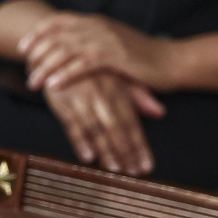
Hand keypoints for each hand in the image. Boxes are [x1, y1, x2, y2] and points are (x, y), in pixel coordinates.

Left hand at [21, 12, 175, 91]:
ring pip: (66, 51)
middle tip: (26, 71)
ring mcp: (106, 40)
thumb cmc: (141, 56)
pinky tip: (54, 85)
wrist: (173, 61)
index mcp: (95, 21)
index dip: (38, 33)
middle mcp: (98, 27)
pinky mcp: (116, 57)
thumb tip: (66, 49)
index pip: (58, 21)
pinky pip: (84, 65)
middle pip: (57, 36)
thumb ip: (91, 42)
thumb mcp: (112, 44)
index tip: (23, 48)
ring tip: (34, 82)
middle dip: (37, 54)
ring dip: (46, 67)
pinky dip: (66, 75)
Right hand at [44, 72, 161, 174]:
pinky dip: (79, 140)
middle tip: (133, 171)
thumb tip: (161, 113)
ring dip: (106, 149)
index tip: (146, 165)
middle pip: (117, 128)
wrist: (56, 45)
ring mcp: (81, 97)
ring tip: (115, 169)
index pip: (132, 123)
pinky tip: (87, 155)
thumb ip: (138, 95)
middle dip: (126, 151)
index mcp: (118, 90)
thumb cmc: (88, 65)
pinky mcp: (60, 99)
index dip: (140, 145)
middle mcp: (102, 95)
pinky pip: (71, 123)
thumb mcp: (115, 76)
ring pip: (96, 128)